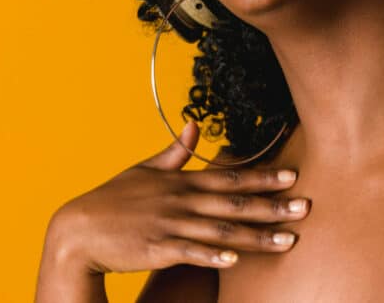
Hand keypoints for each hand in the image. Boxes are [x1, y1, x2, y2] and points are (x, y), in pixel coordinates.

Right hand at [45, 121, 309, 273]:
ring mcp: (169, 224)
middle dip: (273, 206)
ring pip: (221, 229)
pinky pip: (190, 252)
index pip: (230, 177)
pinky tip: (235, 258)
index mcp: (181, 182)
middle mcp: (180, 200)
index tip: (293, 176)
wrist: (76, 230)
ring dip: (256, 235)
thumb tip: (192, 125)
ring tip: (288, 240)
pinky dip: (213, 254)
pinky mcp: (156, 249)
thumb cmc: (113, 200)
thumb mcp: (143, 170)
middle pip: (234, 203)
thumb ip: (173, 152)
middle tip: (307, 207)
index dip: (263, 177)